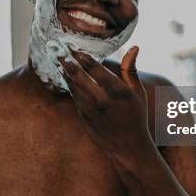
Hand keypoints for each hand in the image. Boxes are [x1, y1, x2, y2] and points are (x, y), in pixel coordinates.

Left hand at [59, 46, 153, 161]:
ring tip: (59, 59)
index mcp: (118, 92)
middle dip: (67, 62)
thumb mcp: (138, 93)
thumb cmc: (136, 117)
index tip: (75, 48)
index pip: (96, 70)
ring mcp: (90, 111)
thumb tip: (134, 47)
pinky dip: (69, 85)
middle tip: (58, 50)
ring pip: (73, 87)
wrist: (128, 148)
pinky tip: (66, 76)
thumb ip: (131, 70)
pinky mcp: (83, 118)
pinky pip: (74, 97)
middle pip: (79, 77)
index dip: (83, 57)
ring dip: (65, 73)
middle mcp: (102, 101)